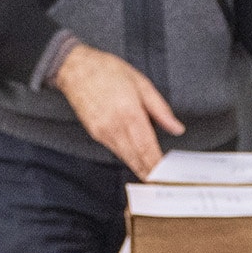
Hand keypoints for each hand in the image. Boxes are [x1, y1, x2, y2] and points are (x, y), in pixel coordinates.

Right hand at [52, 43, 184, 177]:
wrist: (75, 68)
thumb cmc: (107, 70)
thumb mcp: (141, 83)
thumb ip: (160, 109)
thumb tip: (176, 127)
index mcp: (130, 112)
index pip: (147, 148)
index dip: (157, 165)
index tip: (167, 176)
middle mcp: (115, 126)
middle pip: (136, 158)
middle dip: (150, 173)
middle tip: (163, 184)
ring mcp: (103, 132)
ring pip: (126, 157)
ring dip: (139, 168)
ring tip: (153, 176)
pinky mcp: (96, 133)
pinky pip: (115, 150)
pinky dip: (128, 157)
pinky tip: (136, 160)